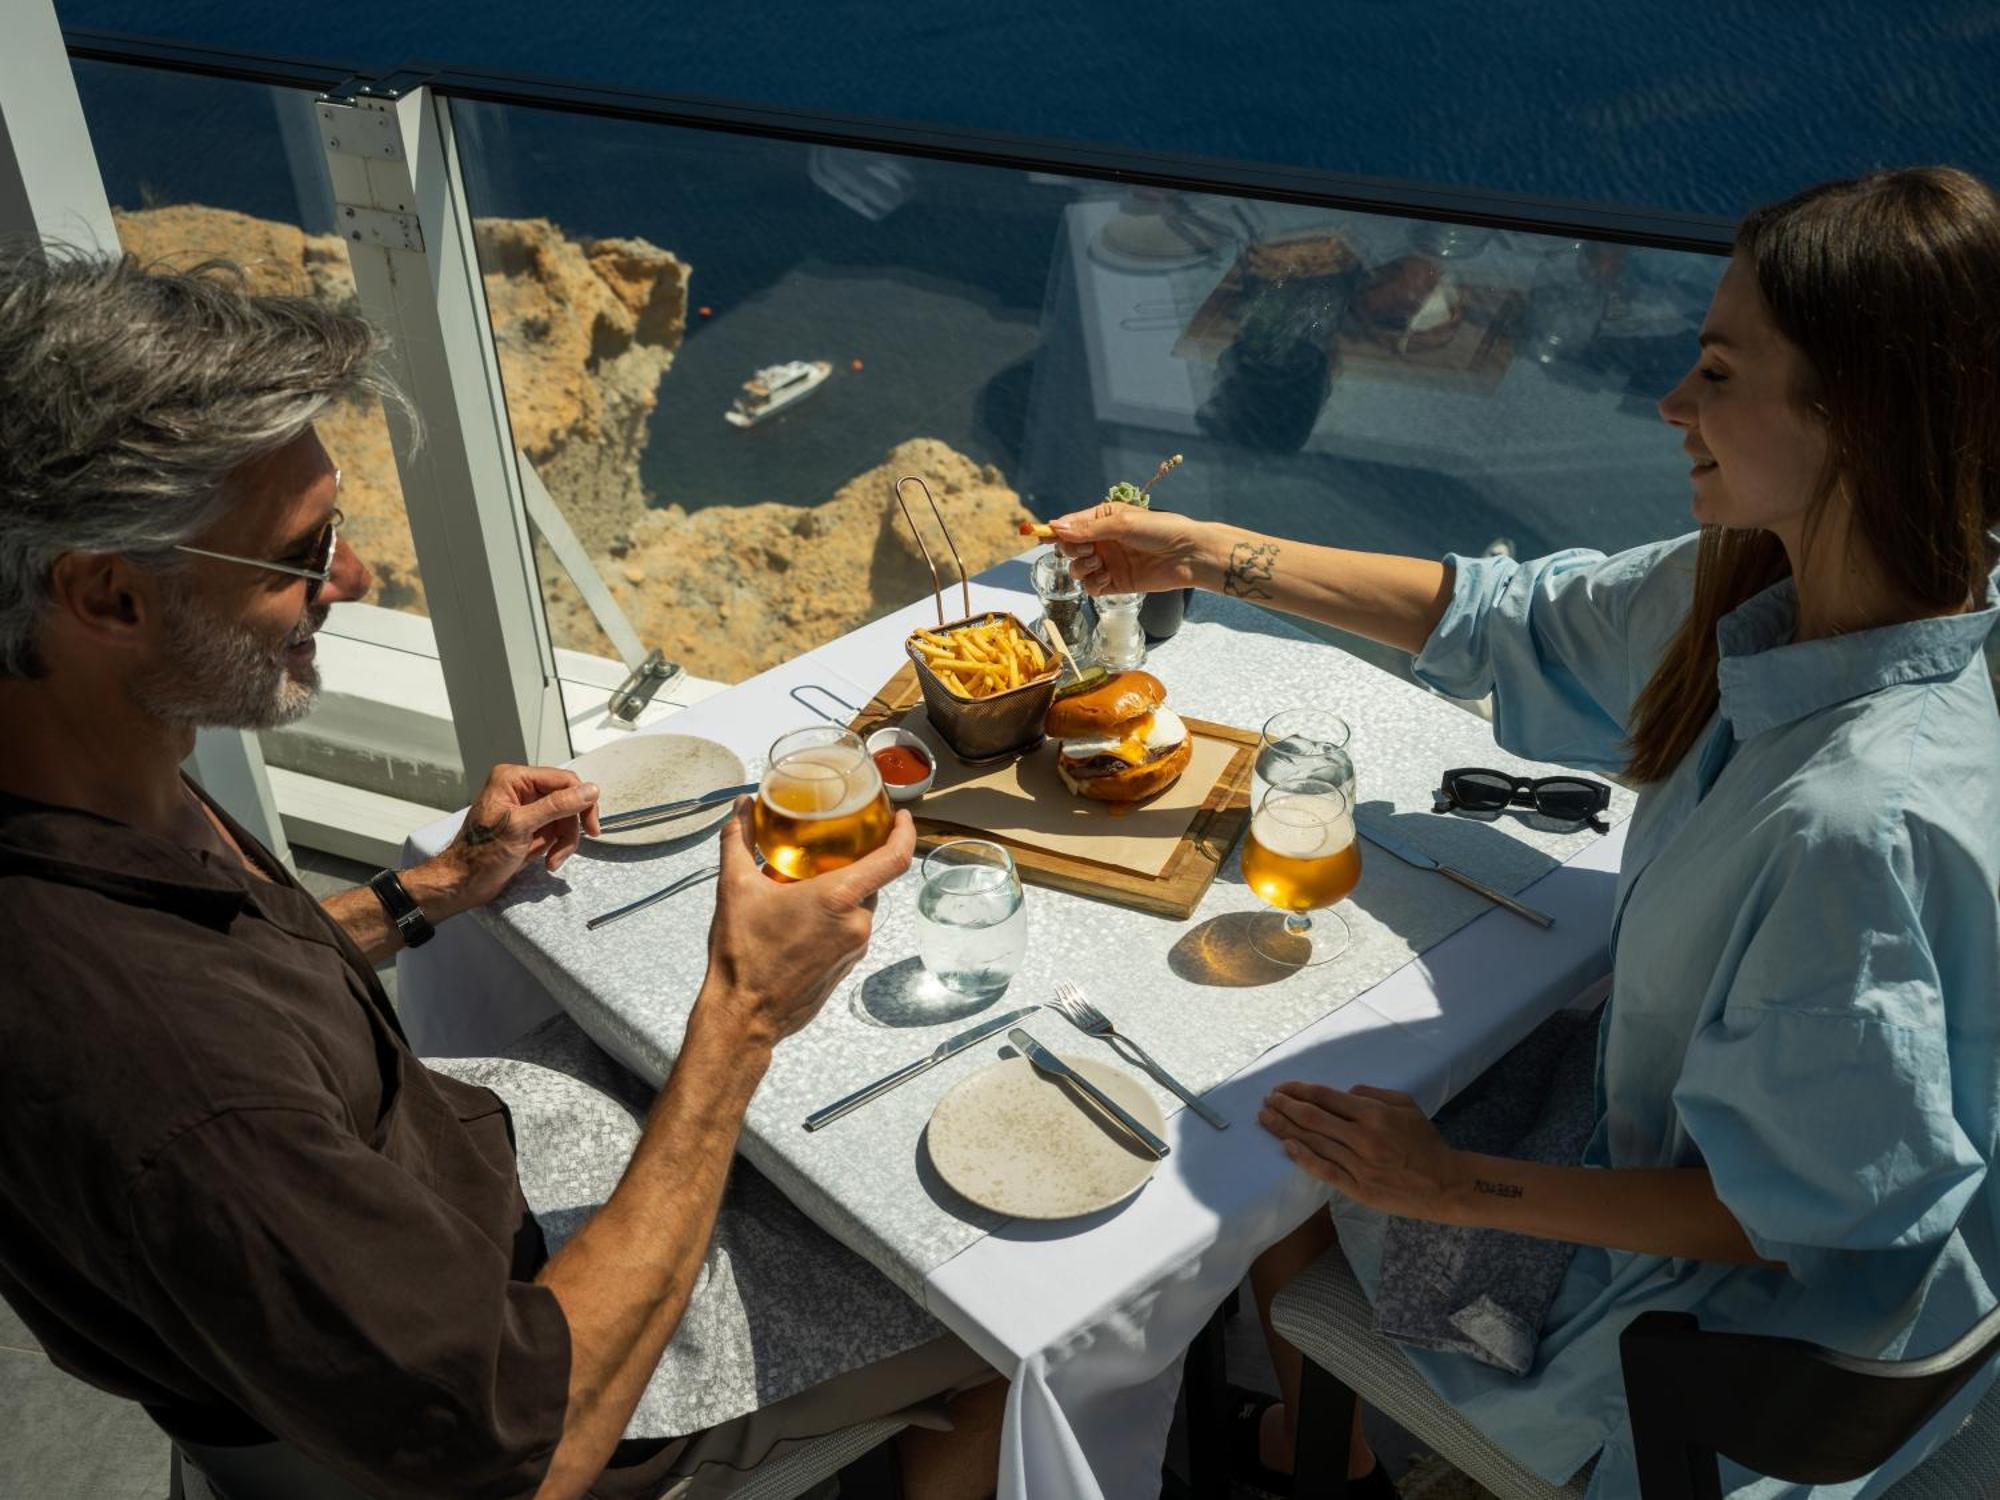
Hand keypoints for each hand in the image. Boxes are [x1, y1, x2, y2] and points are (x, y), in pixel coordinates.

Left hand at [414, 764, 601, 919]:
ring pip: (565, 819)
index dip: (581, 802)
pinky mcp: (530, 828)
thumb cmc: (481, 854)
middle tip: (566, 850)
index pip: (563, 780)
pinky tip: (547, 861)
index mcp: (514, 779)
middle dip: (569, 828)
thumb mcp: (521, 827)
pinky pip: (557, 832)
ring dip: (563, 842)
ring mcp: (527, 809)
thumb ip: (557, 806)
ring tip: (553, 861)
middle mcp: (521, 789)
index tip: (591, 827)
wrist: (464, 883)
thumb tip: (590, 790)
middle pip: (567, 801)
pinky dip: (557, 848)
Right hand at [697, 798, 915, 1048]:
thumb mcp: (735, 888)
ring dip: (840, 893)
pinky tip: (803, 917)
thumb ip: (739, 840)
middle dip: (853, 863)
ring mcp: (855, 948)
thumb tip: (741, 806)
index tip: (903, 817)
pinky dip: (836, 917)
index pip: (894, 859)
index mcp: (838, 899)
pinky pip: (851, 930)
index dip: (905, 833)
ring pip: (858, 906)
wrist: (745, 1015)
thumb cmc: (743, 955)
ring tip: (805, 884)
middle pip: (871, 880)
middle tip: (828, 849)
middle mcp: (856, 923)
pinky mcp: (847, 966)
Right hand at [1050, 503, 1212, 596]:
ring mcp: (1109, 563)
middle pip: (1069, 548)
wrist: (1189, 555)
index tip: (1041, 536)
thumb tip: (1055, 527)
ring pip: (1077, 569)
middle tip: (1088, 549)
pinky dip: (1093, 585)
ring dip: (1082, 568)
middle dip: (1072, 550)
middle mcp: (1103, 541)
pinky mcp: (1116, 583)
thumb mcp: (1121, 523)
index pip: (1070, 525)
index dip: (1056, 531)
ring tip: (1099, 564)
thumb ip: (1087, 529)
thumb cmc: (1160, 530)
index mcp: (1103, 519)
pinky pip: (1092, 587)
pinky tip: (1104, 580)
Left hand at [1259, 1082, 1471, 1222]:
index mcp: (1373, 1113)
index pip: (1326, 1097)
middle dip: (1284, 1106)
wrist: (1444, 1184)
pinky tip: (1286, 1146)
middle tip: (1266, 1100)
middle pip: (1312, 1118)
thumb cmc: (1425, 1141)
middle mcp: (1362, 1137)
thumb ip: (1372, 1093)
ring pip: (1313, 1142)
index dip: (1299, 1090)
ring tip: (1266, 1118)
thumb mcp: (1406, 1105)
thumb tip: (1342, 1092)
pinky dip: (1303, 1158)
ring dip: (1285, 1128)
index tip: (1282, 1087)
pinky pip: (1324, 1170)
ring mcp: (1358, 1164)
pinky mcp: (1358, 1188)